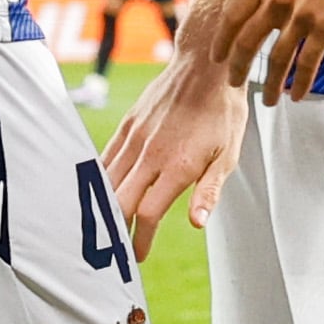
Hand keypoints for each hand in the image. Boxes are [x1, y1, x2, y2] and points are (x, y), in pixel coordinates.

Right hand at [100, 51, 241, 255]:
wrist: (205, 66)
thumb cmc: (223, 113)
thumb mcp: (228, 154)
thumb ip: (209, 190)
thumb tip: (196, 223)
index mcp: (178, 166)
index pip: (148, 213)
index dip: (140, 240)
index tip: (138, 257)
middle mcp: (151, 154)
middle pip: (120, 202)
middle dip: (114, 232)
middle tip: (111, 253)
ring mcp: (135, 138)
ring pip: (106, 182)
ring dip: (101, 210)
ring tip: (99, 231)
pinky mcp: (127, 125)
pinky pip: (105, 158)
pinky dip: (97, 180)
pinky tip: (94, 195)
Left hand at [203, 0, 323, 104]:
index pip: (232, 18)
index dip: (222, 42)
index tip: (217, 58)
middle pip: (248, 42)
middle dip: (238, 68)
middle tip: (234, 83)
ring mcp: (301, 15)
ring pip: (277, 59)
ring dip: (270, 84)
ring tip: (268, 100)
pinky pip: (308, 62)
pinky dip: (300, 82)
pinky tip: (297, 95)